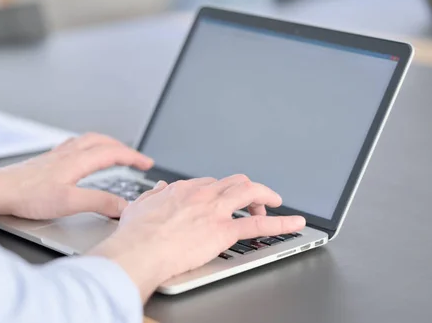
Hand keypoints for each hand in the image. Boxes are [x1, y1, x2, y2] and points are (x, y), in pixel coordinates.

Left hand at [0, 133, 153, 218]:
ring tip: (115, 152)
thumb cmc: (26, 196)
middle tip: (136, 158)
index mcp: (77, 161)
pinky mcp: (46, 161)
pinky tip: (82, 157)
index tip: (147, 164)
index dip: (133, 157)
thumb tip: (123, 206)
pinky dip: (87, 147)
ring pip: (87, 141)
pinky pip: (74, 146)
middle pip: (102, 141)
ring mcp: (56, 155)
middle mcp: (67, 153)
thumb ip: (99, 202)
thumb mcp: (69, 202)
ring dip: (106, 144)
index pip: (113, 152)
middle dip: (123, 148)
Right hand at [89, 174, 305, 300]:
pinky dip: (282, 222)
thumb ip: (152, 196)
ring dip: (265, 196)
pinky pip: (260, 224)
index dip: (221, 191)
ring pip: (250, 192)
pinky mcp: (225, 230)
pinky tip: (295, 223)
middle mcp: (203, 195)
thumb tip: (158, 189)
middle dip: (247, 188)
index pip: (210, 183)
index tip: (222, 199)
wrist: (139, 250)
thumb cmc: (135, 234)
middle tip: (253, 200)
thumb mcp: (139, 206)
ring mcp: (216, 210)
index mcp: (183, 190)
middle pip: (235, 181)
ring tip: (275, 203)